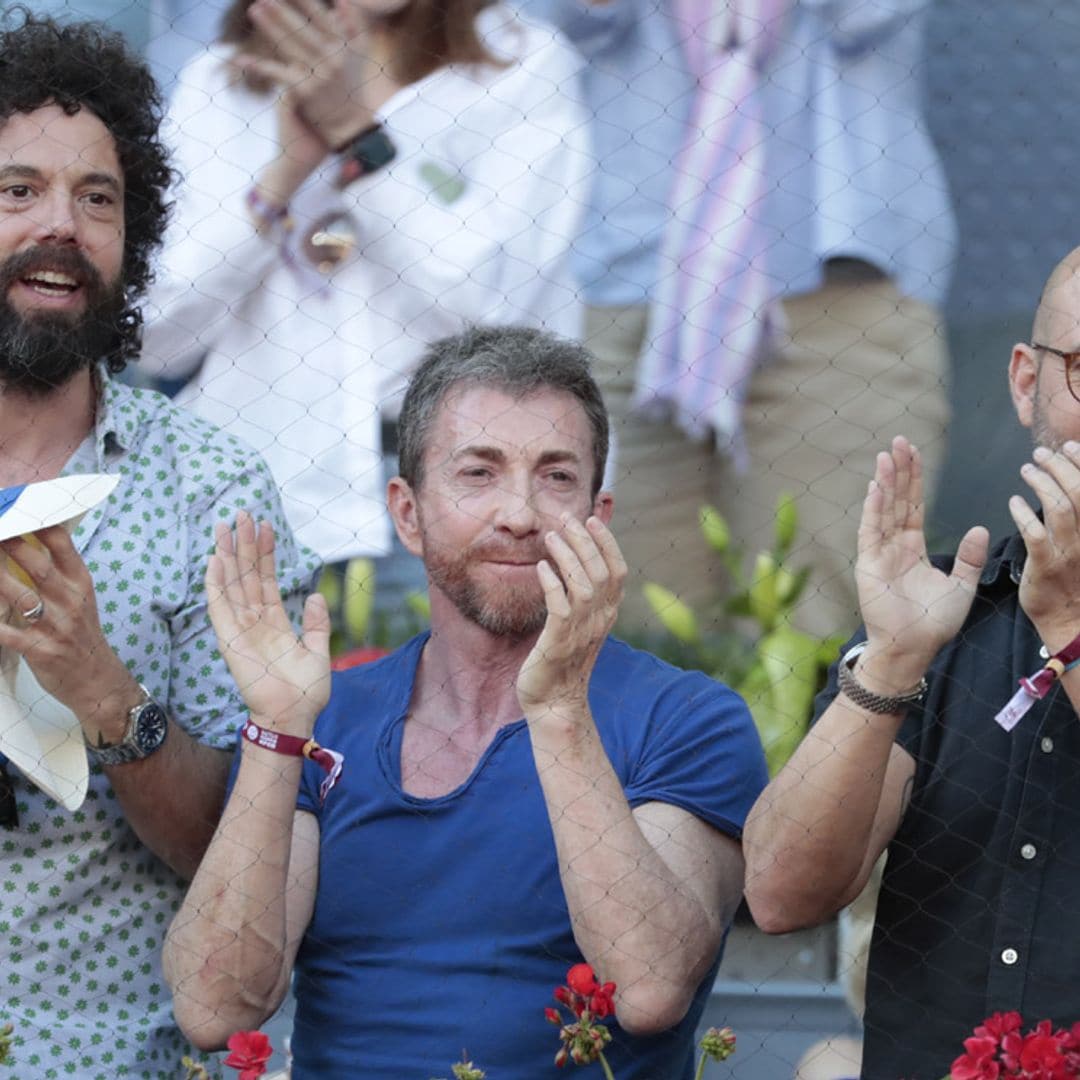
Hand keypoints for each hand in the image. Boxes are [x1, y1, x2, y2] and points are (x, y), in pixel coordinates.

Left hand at [0, 526, 136, 732]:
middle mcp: (69, 600)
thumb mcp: (79, 598)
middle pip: (37, 564)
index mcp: (80, 582)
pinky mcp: (39, 650)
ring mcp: (55, 626)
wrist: (96, 680)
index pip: (61, 543)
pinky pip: (6, 634)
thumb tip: (23, 542)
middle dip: (9, 544)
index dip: (36, 523)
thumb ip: (56, 572)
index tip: (16, 510)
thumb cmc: (81, 634)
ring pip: (18, 596)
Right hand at [206, 512, 330, 733]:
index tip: (265, 526)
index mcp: (275, 622)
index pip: (267, 579)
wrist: (293, 716)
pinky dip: (217, 584)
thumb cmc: (305, 691)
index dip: (266, 553)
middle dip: (244, 544)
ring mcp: (241, 628)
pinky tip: (215, 560)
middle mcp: (255, 621)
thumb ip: (316, 624)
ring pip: (232, 583)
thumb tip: (316, 595)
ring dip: (229, 554)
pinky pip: (220, 607)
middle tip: (242, 513)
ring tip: (226, 526)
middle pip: (247, 574)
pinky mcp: (230, 639)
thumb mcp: (318, 652)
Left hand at [240, 0, 378, 154]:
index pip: (320, 17)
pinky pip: (277, 74)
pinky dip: (259, 67)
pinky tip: (241, 59)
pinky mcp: (303, 92)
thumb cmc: (349, 80)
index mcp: (343, 45)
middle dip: (282, 12)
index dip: (304, 2)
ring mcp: (316, 76)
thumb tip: (341, 1)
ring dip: (269, 28)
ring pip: (288, 47)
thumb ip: (353, 25)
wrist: (349, 121)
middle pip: (302, 30)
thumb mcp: (358, 52)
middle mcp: (331, 59)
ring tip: (254, 10)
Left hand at [516, 515, 625, 722]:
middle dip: (585, 540)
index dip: (607, 542)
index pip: (618, 570)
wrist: (555, 702)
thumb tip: (578, 561)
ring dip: (568, 556)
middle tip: (566, 518)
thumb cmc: (563, 658)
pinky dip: (552, 584)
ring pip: (584, 584)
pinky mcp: (559, 643)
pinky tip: (541, 568)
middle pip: (602, 571)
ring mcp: (581, 632)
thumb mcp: (580, 623)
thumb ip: (583, 594)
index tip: (592, 519)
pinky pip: (560, 607)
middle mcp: (600, 620)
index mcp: (608, 613)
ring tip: (551, 536)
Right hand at [855, 437, 987, 683]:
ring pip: (882, 509)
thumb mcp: (961, 586)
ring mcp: (878, 554)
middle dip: (898, 471)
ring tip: (887, 454)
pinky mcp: (868, 564)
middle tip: (899, 441)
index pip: (912, 506)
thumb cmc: (934, 623)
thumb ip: (970, 558)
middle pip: (895, 500)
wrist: (913, 647)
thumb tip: (981, 528)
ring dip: (885, 482)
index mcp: (912, 549)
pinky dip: (873, 508)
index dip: (914, 480)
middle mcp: (893, 546)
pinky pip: (870, 530)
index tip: (914, 453)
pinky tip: (877, 486)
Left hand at [1009, 440, 1079, 650]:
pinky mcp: (1047, 566)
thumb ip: (1075, 516)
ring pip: (1061, 508)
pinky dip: (1023, 514)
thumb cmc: (1072, 578)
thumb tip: (1064, 484)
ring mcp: (1070, 552)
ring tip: (1027, 469)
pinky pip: (1036, 534)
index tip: (1070, 447)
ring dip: (1042, 482)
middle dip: (1061, 466)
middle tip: (1041, 453)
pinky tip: (1012, 502)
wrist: (1070, 620)